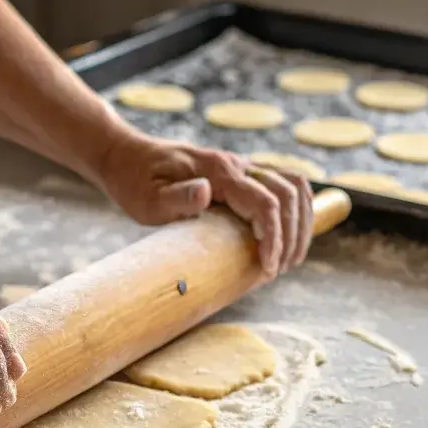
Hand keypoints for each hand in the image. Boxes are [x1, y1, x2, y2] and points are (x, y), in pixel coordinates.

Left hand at [95, 130, 313, 276]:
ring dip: (301, 221)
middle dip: (292, 235)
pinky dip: (296, 208)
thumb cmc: (133, 182)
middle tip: (279, 270)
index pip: (265, 203)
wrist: (126, 156)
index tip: (267, 269)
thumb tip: (207, 193)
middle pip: (288, 194)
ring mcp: (242, 165)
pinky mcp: (241, 172)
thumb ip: (176, 198)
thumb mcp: (146, 198)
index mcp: (218, 172)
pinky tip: (289, 234)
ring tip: (291, 257)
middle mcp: (236, 164)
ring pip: (294, 186)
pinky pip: (284, 183)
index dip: (274, 238)